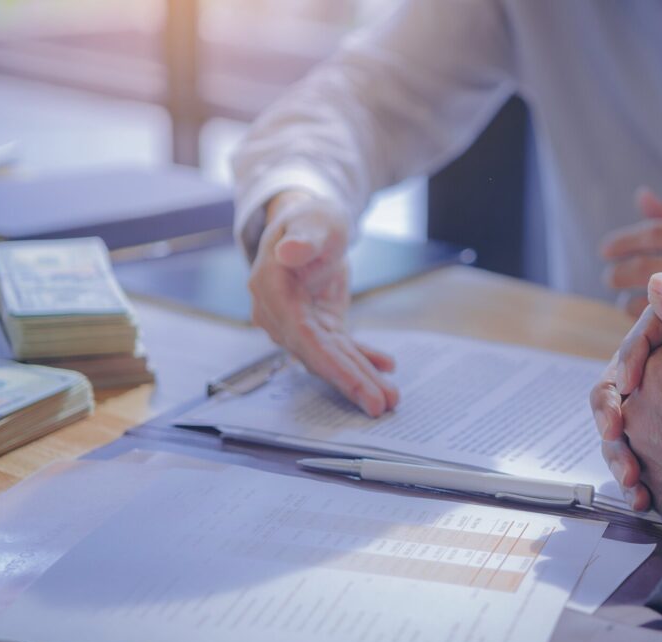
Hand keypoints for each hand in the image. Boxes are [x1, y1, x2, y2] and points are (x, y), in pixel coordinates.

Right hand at [248, 190, 398, 416]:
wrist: (307, 224)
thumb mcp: (314, 220)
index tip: (359, 386)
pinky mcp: (316, 326)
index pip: (302, 336)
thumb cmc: (309, 218)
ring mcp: (296, 323)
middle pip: (317, 356)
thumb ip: (305, 239)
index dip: (331, 365)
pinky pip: (339, 348)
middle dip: (351, 382)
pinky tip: (385, 367)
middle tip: (383, 404)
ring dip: (360, 378)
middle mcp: (278, 314)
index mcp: (271, 289)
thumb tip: (289, 252)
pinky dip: (363, 359)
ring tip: (390, 397)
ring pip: (330, 358)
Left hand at [600, 188, 661, 344]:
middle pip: (649, 269)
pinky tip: (646, 318)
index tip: (605, 250)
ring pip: (656, 303)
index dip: (624, 242)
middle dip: (619, 273)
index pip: (657, 236)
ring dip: (629, 299)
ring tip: (623, 295)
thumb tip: (640, 196)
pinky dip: (650, 322)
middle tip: (609, 275)